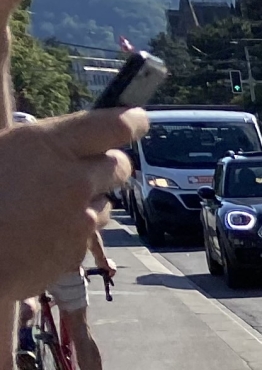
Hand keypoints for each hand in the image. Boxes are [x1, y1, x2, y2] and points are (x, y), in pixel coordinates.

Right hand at [0, 108, 146, 305]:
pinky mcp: (79, 249)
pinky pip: (88, 234)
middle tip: (84, 169)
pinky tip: (41, 233)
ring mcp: (81, 218)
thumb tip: (62, 146)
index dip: (132, 121)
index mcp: (45, 146)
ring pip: (106, 203)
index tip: (140, 119)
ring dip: (89, 202)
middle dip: (108, 165)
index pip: (113, 126)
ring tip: (50, 207)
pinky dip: (74, 232)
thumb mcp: (1, 154)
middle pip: (120, 165)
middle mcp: (73, 179)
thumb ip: (38, 150)